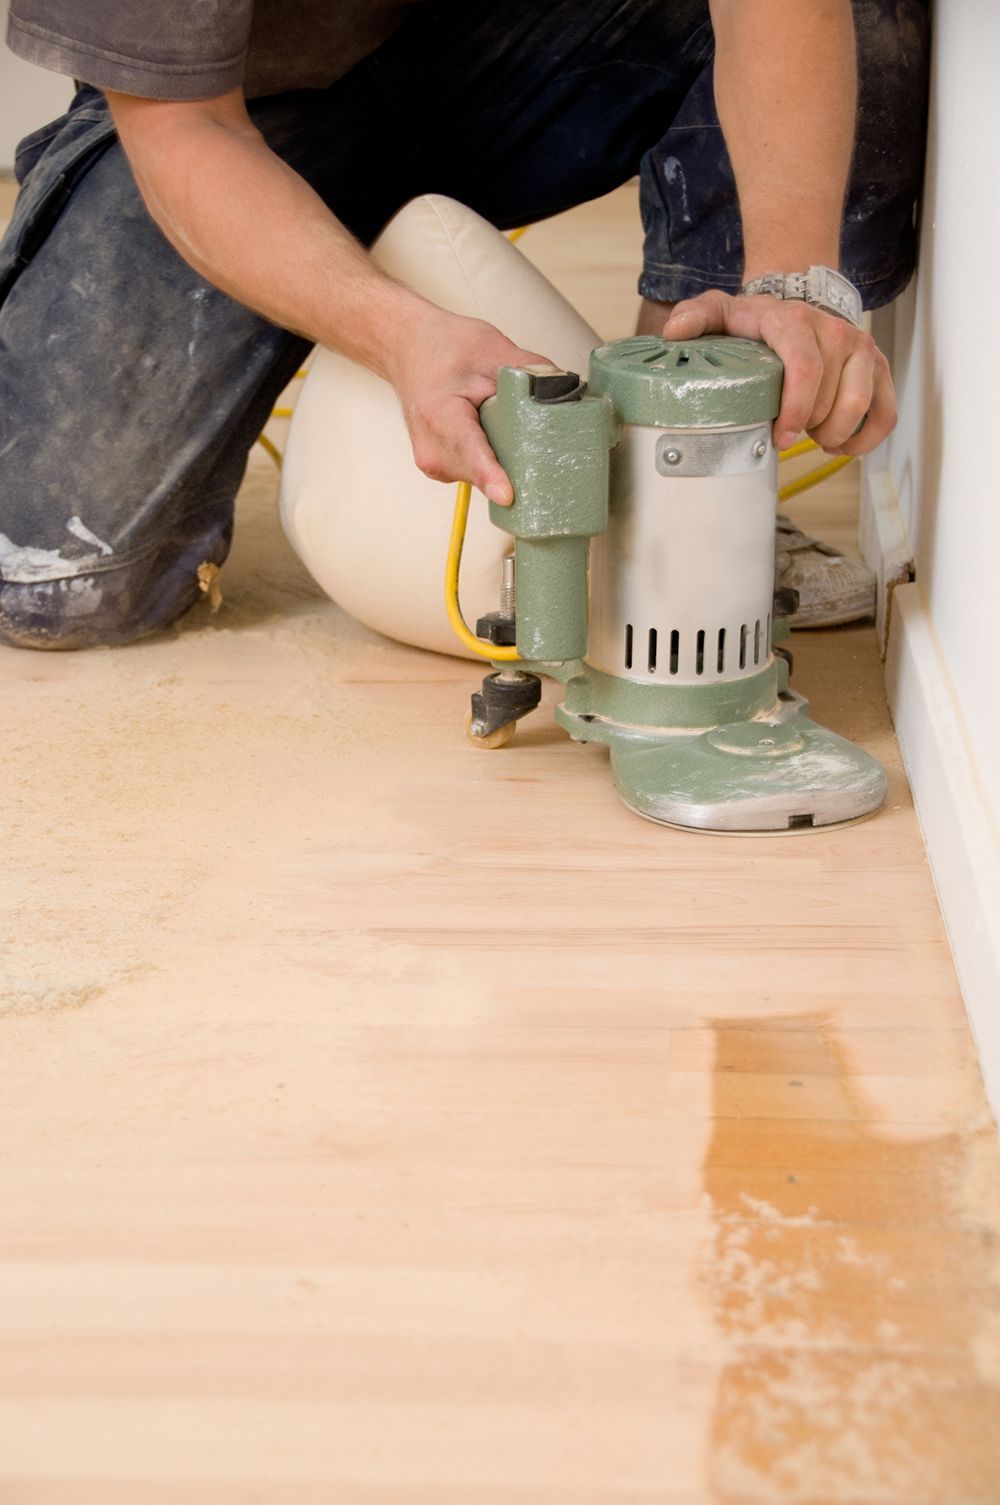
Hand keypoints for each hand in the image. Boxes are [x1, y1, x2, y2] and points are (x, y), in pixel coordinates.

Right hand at [386, 306, 551, 504]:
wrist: (408, 350)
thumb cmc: (442, 347)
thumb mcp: (489, 347)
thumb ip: (528, 369)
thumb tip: (565, 387)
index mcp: (439, 415)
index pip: (469, 451)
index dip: (490, 475)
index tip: (507, 495)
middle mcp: (432, 449)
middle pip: (484, 470)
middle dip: (513, 459)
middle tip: (531, 434)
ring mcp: (434, 465)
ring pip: (482, 476)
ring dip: (502, 458)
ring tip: (497, 422)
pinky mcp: (441, 469)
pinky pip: (475, 473)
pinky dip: (490, 458)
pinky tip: (488, 433)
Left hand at [660, 291, 895, 454]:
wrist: (797, 301)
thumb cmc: (756, 318)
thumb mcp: (721, 310)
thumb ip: (696, 316)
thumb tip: (674, 334)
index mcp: (796, 322)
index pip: (805, 369)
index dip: (795, 410)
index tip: (781, 437)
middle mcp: (837, 332)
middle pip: (829, 398)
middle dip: (807, 427)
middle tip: (787, 433)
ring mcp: (862, 349)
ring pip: (859, 406)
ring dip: (834, 434)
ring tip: (812, 437)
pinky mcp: (879, 368)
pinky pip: (885, 413)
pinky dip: (866, 439)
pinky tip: (842, 446)